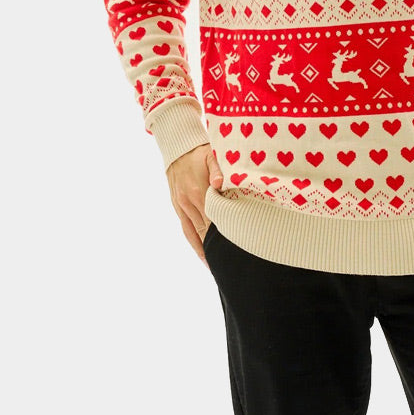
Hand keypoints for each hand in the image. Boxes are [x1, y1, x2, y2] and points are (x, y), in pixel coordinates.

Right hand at [165, 143, 223, 262]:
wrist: (177, 148)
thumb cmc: (199, 152)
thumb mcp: (211, 155)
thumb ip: (217, 170)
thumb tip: (220, 184)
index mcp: (199, 192)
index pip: (215, 219)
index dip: (225, 234)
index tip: (236, 248)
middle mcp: (188, 202)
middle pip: (205, 230)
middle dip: (216, 247)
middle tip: (229, 263)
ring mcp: (181, 206)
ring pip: (193, 233)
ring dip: (204, 250)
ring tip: (215, 266)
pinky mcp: (177, 206)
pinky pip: (185, 229)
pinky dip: (194, 242)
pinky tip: (202, 253)